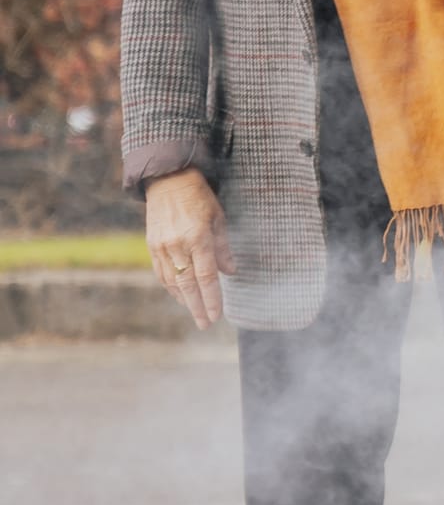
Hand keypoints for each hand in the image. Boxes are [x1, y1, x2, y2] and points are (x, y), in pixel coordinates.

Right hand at [145, 169, 234, 329]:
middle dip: (197, 307)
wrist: (167, 180)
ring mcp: (162, 247)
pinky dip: (171, 287)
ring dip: (184, 300)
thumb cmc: (199, 197)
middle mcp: (177, 245)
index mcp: (198, 238)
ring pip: (173, 282)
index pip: (206, 277)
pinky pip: (161, 273)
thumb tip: (230, 273)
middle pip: (188, 285)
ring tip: (196, 313)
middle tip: (205, 324)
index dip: (212, 299)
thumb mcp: (218, 218)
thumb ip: (223, 247)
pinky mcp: (151, 246)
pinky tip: (180, 296)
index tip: (217, 316)